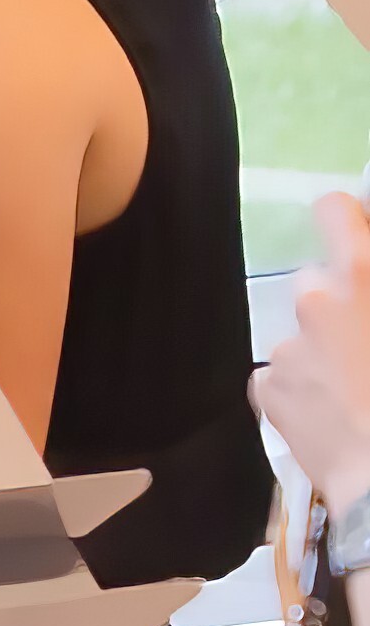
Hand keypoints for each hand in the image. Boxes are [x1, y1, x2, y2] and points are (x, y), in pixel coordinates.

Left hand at [264, 189, 369, 512]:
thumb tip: (361, 285)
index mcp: (362, 277)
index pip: (336, 211)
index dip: (344, 217)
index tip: (352, 230)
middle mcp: (315, 300)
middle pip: (317, 281)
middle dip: (338, 304)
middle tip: (366, 342)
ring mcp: (286, 345)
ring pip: (302, 335)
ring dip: (322, 351)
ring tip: (355, 390)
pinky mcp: (266, 388)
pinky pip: (281, 376)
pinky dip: (300, 389)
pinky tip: (331, 414)